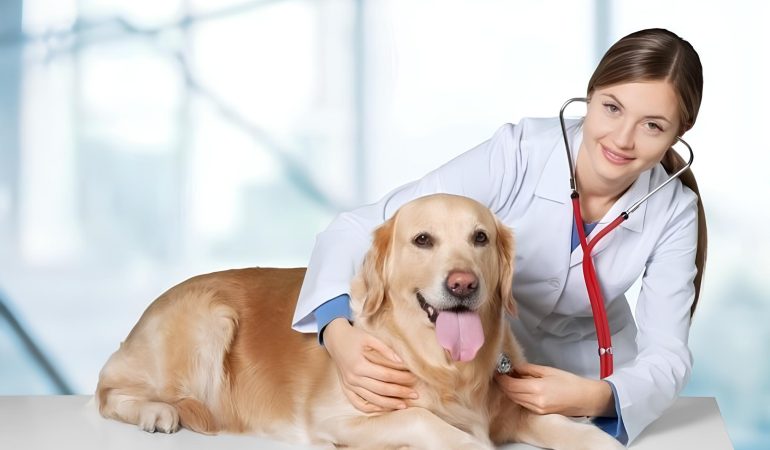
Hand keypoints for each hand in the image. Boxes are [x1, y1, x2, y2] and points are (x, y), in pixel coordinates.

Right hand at [323, 318, 417, 412]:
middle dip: (400, 393)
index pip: (386, 376)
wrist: (335, 338)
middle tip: (415, 394)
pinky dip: (372, 408)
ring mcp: (349, 385)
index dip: (401, 378)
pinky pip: (358, 404)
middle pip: (381, 389)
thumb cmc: (354, 336)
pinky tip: (384, 408)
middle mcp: (353, 378)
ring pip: (371, 400)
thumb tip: (401, 362)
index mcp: (359, 365)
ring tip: (404, 405)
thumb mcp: (369, 338)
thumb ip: (385, 350)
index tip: (414, 378)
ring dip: (389, 404)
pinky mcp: (346, 388)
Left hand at [494, 363, 613, 416]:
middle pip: (511, 393)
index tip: (497, 370)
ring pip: (516, 399)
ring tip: (510, 379)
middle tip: (501, 373)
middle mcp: (535, 402)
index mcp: (537, 389)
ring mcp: (537, 409)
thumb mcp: (548, 371)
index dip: (501, 378)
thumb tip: (515, 367)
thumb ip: (528, 369)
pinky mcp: (540, 413)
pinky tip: (520, 388)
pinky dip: (518, 396)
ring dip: (510, 390)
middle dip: (503, 384)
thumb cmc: (570, 382)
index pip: (511, 385)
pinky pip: (524, 404)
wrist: (586, 398)